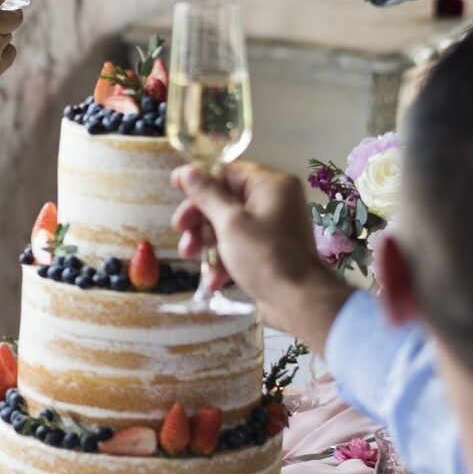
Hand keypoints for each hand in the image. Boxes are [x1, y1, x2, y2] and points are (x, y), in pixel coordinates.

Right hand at [170, 161, 349, 349]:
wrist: (298, 303)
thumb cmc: (265, 257)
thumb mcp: (230, 223)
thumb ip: (206, 195)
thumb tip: (186, 170)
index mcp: (271, 185)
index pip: (227, 172)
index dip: (198, 181)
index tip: (174, 187)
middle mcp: (274, 200)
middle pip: (224, 200)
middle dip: (200, 220)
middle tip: (181, 232)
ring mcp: (272, 226)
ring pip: (228, 225)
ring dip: (207, 242)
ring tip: (190, 257)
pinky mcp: (269, 250)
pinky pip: (240, 245)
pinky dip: (224, 259)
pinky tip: (213, 280)